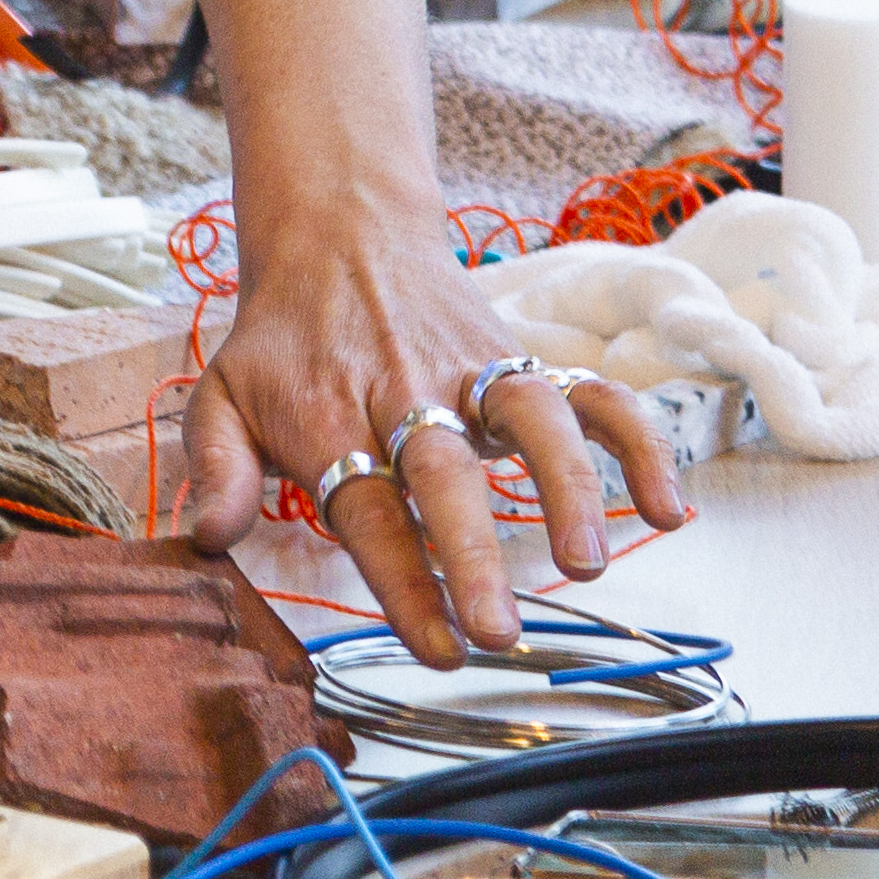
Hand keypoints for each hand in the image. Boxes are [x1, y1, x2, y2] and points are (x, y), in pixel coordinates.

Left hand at [180, 211, 693, 664]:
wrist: (339, 231)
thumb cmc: (283, 337)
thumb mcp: (222, 394)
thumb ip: (216, 468)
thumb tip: (207, 537)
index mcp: (332, 415)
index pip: (368, 509)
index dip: (403, 579)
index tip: (438, 647)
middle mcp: (408, 393)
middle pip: (445, 472)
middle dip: (473, 553)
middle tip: (501, 631)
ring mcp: (472, 371)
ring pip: (531, 417)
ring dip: (566, 487)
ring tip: (588, 563)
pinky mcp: (519, 358)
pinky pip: (590, 393)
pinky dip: (638, 442)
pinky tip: (671, 507)